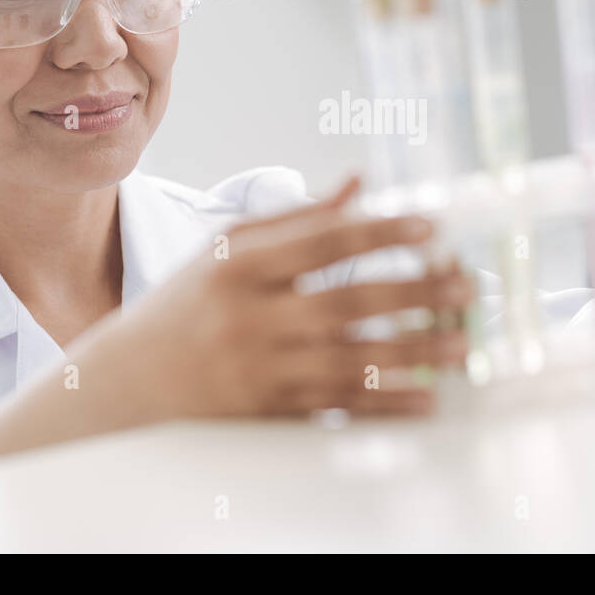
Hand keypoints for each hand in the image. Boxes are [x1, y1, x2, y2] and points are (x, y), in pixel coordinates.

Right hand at [96, 176, 472, 423]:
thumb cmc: (185, 304)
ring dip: (414, 354)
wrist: (128, 383)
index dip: (380, 231)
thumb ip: (295, 218)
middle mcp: (250, 319)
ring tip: (462, 345)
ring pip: (351, 361)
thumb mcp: (225, 251)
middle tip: (466, 286)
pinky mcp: (267, 414)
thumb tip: (360, 181)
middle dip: (415, 293)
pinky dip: (384, 405)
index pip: (321, 242)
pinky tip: (425, 399)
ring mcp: (260, 372)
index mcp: (238, 268)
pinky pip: (336, 408)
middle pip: (348, 303)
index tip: (430, 224)